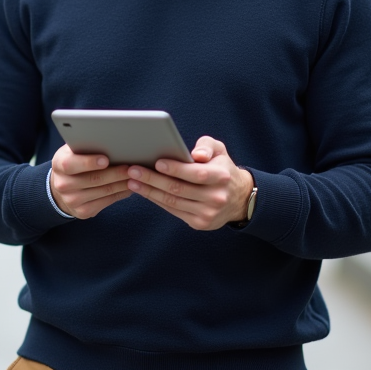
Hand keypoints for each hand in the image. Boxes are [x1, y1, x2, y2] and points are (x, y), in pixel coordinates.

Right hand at [50, 144, 132, 218]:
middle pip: (93, 179)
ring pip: (103, 191)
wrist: (62, 187)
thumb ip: (86, 146)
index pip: (71, 164)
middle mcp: (63, 184)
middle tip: (132, 167)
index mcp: (59, 164)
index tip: (106, 159)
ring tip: (136, 176)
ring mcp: (72, 201)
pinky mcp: (83, 212)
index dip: (89, 162)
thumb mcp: (73, 151)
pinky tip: (129, 187)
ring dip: (122, 184)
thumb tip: (111, 142)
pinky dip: (120, 194)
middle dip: (115, 173)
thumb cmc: (74, 162)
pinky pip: (106, 202)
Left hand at [126, 136, 254, 230]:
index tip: (156, 162)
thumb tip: (196, 155)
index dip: (176, 169)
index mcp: (222, 176)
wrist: (238, 198)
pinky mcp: (200, 223)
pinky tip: (145, 191)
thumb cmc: (221, 168)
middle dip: (153, 179)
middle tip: (133, 170)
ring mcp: (208, 213)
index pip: (196, 174)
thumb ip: (206, 146)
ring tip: (132, 181)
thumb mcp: (219, 150)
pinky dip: (157, 201)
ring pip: (172, 202)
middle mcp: (216, 197)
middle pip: (179, 189)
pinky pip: (173, 211)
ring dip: (149, 191)